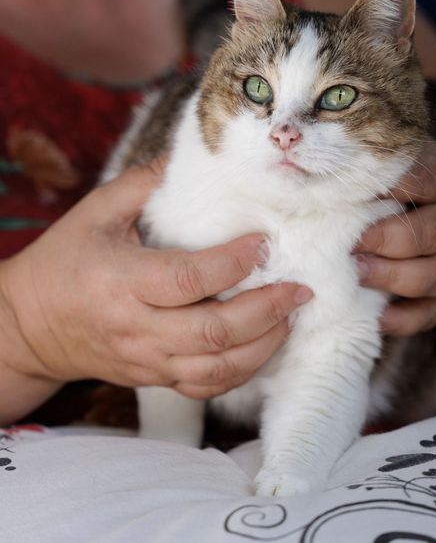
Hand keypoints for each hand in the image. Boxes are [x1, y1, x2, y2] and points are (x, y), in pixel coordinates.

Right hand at [0, 162, 311, 400]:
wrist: (28, 326)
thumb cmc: (64, 261)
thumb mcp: (94, 213)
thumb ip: (143, 184)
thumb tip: (188, 155)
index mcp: (122, 281)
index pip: (189, 279)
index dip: (234, 262)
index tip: (264, 241)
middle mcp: (137, 327)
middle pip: (214, 331)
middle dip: (267, 310)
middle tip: (299, 289)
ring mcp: (147, 359)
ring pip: (216, 368)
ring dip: (263, 345)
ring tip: (291, 317)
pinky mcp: (153, 377)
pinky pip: (204, 387)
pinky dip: (240, 372)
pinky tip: (263, 346)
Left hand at [355, 142, 435, 336]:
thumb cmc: (418, 192)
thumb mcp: (408, 165)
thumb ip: (373, 157)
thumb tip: (306, 145)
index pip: (424, 180)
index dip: (393, 185)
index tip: (355, 190)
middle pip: (430, 231)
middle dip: (388, 238)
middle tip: (352, 242)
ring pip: (434, 274)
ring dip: (393, 276)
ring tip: (358, 275)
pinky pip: (432, 312)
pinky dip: (405, 318)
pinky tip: (378, 317)